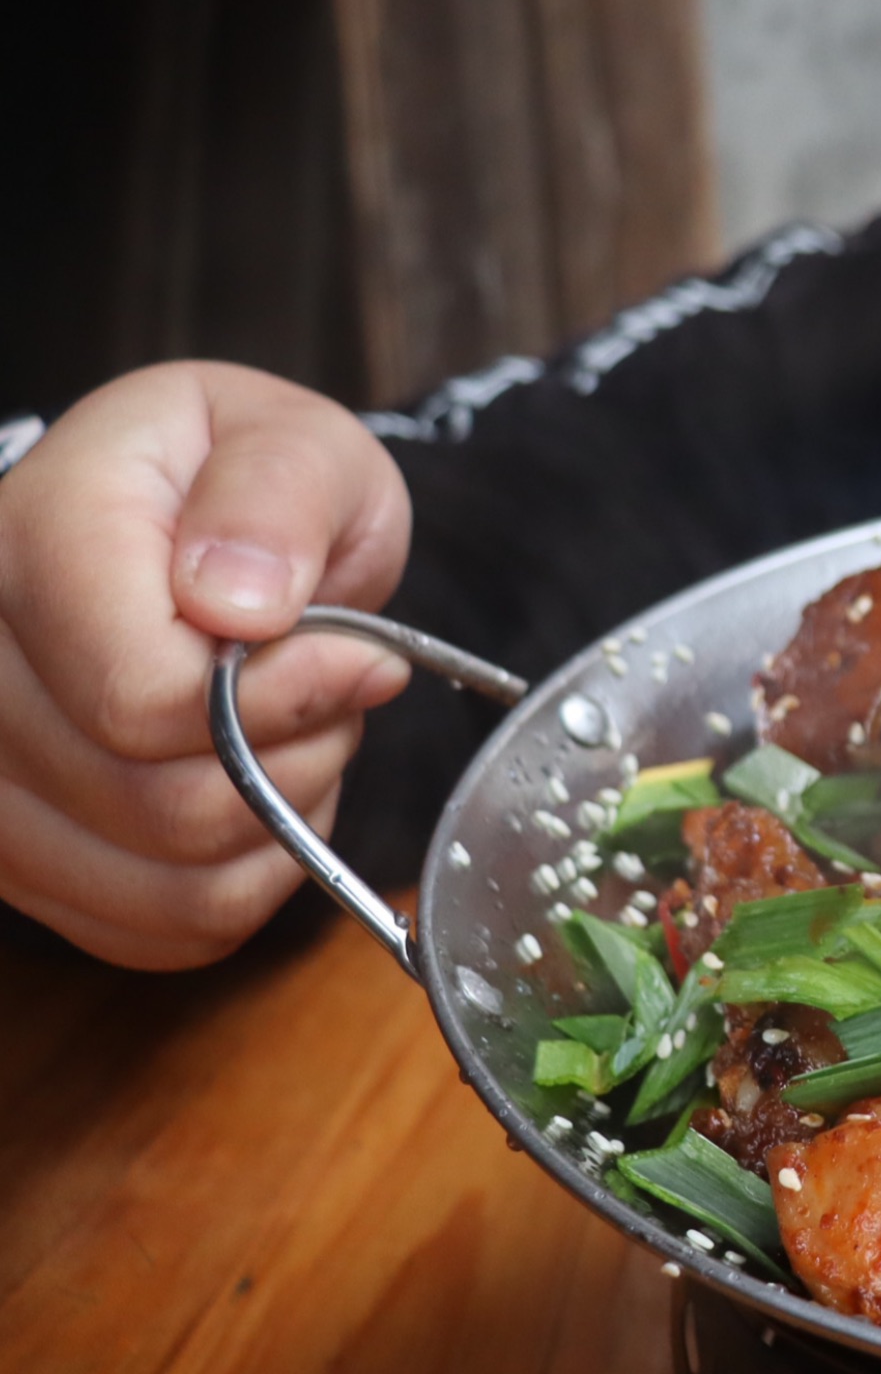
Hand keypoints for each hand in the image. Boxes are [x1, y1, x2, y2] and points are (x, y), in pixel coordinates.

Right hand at [0, 363, 413, 967]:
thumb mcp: (296, 446)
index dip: (284, 697)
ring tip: (293, 731)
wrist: (202, 536)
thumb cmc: (249, 490)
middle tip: (329, 689)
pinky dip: (245, 877)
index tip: (354, 654)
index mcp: (30, 540)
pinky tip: (255, 790)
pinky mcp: (19, 855)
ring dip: (278, 823)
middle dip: (294, 758)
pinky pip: (162, 927)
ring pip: (165, 883)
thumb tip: (240, 603)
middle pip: (157, 804)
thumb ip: (276, 499)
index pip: (142, 699)